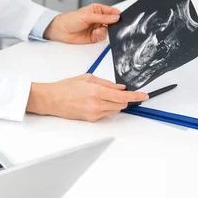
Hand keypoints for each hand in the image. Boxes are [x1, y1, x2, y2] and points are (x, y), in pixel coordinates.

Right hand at [27, 74, 148, 121]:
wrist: (52, 99)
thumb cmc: (66, 87)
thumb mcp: (87, 78)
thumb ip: (106, 83)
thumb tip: (120, 87)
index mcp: (96, 92)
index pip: (122, 96)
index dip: (135, 96)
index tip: (144, 95)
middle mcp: (97, 105)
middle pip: (121, 104)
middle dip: (122, 98)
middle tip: (116, 91)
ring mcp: (94, 114)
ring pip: (114, 110)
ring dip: (114, 103)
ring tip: (101, 95)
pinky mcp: (92, 120)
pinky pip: (106, 113)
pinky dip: (106, 107)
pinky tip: (95, 100)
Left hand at [43, 4, 119, 44]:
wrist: (61, 31)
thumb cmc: (71, 19)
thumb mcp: (88, 16)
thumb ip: (103, 18)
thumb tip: (115, 17)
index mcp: (97, 10)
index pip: (111, 11)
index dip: (116, 14)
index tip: (120, 17)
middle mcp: (98, 19)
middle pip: (112, 21)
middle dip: (113, 24)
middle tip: (111, 25)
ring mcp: (97, 28)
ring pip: (108, 30)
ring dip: (104, 30)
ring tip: (97, 30)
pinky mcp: (95, 37)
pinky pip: (103, 37)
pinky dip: (100, 35)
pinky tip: (95, 34)